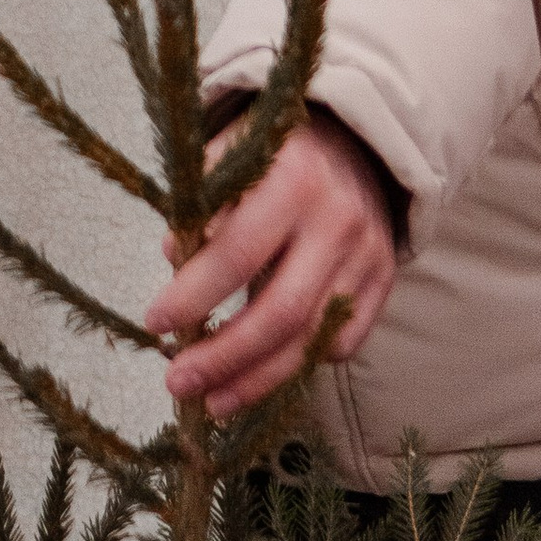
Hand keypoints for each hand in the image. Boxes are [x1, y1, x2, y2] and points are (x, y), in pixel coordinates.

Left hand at [145, 110, 398, 416]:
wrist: (357, 138)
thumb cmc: (275, 154)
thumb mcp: (233, 155)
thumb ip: (202, 204)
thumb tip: (174, 261)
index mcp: (293, 178)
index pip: (238, 252)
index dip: (194, 295)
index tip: (155, 322)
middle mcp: (337, 220)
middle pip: (279, 312)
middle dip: (224, 357)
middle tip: (178, 382)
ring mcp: (367, 255)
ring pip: (312, 339)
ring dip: (257, 380)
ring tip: (213, 402)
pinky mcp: (385, 279)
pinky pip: (345, 343)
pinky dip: (303, 365)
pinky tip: (265, 374)